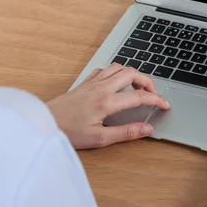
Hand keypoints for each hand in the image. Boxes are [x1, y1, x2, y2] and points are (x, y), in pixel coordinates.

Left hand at [46, 63, 169, 148]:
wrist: (42, 124)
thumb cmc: (67, 133)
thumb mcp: (99, 139)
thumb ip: (126, 132)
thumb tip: (147, 128)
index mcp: (107, 102)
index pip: (139, 96)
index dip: (156, 99)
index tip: (164, 105)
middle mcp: (101, 88)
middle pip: (132, 73)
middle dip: (147, 81)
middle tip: (153, 93)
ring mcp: (92, 83)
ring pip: (119, 67)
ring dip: (133, 73)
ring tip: (137, 86)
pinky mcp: (84, 83)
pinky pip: (105, 69)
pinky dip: (116, 72)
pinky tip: (116, 82)